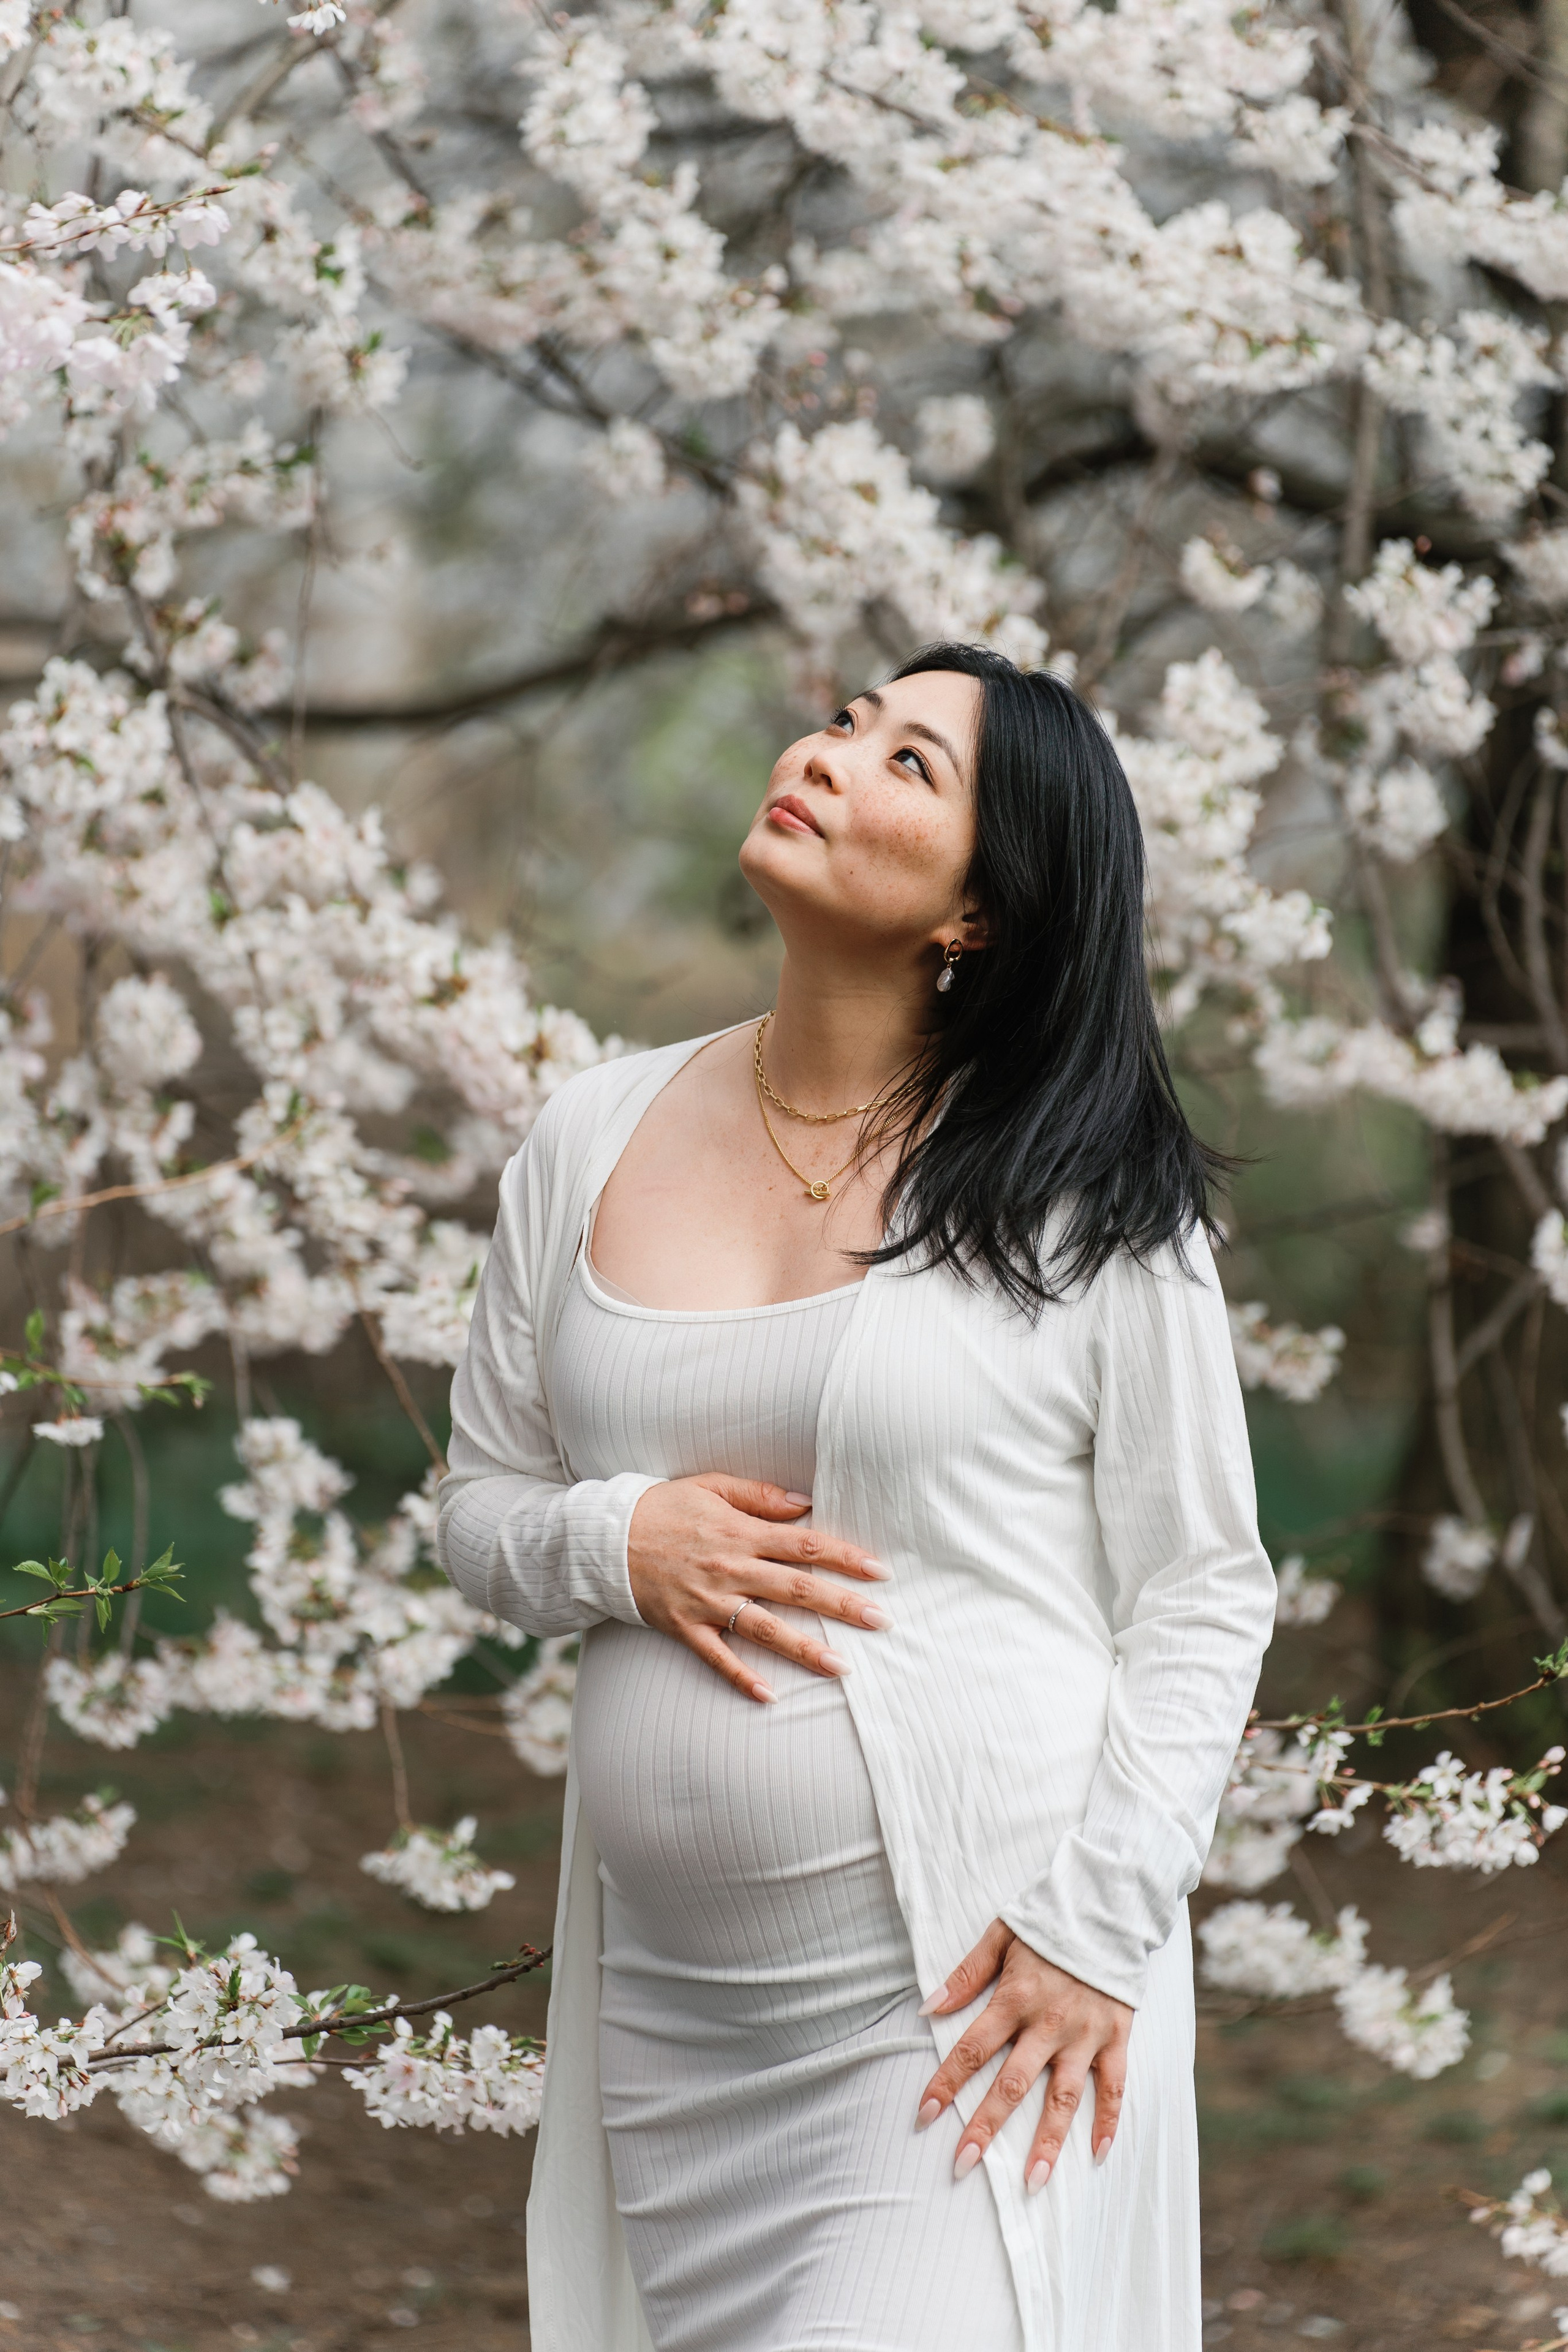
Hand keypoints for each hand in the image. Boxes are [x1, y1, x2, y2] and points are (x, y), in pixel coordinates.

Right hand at [627, 1473, 891, 1702]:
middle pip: (796, 1588)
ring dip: (806, 1649)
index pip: (805, 1545)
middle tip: (882, 1621)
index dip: (845, 1557)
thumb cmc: (664, 1507)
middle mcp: (729, 1568)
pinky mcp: (685, 1626)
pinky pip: (717, 1657)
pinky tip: (771, 1697)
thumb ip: (760, 1495)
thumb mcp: (711, 1486)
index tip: (880, 1571)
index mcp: (740, 1532)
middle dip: (842, 1605)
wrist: (606, 1538)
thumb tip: (806, 1502)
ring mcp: (708, 1601)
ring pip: (765, 1628)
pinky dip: (742, 1677)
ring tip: (844, 1667)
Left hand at [915, 1920, 1130, 2190]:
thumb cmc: (1048, 1921)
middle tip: (962, 2166)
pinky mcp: (1117, 2037)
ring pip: (1065, 2098)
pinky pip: (1115, 2086)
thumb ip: (965, 1974)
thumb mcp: (1000, 1936)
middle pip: (1012, 2084)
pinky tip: (1099, 2154)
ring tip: (1032, 2182)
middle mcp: (1050, 2023)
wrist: (1108, 1905)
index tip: (922, 2116)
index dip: (945, 2083)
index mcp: (1016, 1997)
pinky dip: (1109, 2121)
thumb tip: (926, 2008)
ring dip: (1048, 2141)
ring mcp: (1086, 2034)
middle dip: (985, 2126)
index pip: (971, 2048)